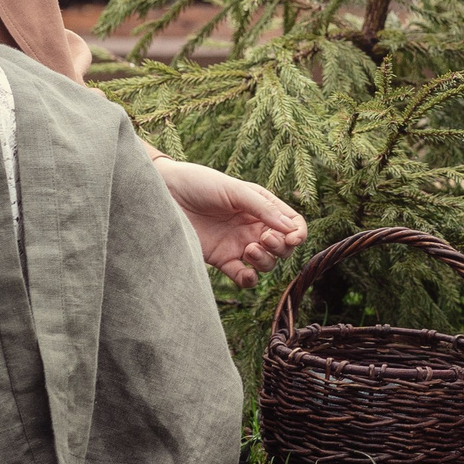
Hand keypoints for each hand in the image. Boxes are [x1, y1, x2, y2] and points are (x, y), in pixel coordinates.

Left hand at [154, 158, 307, 287]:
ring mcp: (238, 244)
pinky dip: (249, 279)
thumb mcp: (235, 190)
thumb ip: (263, 208)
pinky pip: (243, 277)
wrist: (166, 195)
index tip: (292, 238)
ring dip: (265, 261)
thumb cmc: (200, 183)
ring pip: (266, 264)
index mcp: (261, 207)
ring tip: (248, 249)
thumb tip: (290, 228)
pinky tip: (245, 272)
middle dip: (280, 247)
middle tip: (263, 239)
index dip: (298, 233)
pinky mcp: (221, 259)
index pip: (292, 223)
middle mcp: (253, 227)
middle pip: (283, 247)